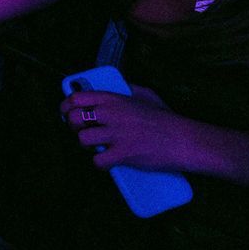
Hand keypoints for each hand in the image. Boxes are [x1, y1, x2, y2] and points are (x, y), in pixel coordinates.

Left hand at [58, 86, 202, 174]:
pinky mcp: (122, 154)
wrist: (182, 139)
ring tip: (98, 146)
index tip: (66, 113)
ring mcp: (115, 134)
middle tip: (83, 132)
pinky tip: (108, 160)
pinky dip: (100, 163)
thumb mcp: (146, 95)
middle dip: (74, 128)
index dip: (66, 106)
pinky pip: (97, 161)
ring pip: (82, 140)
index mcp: (113, 99)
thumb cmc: (165, 119)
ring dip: (87, 146)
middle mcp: (111, 114)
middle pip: (73, 118)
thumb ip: (128, 89)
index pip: (76, 98)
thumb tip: (119, 86)